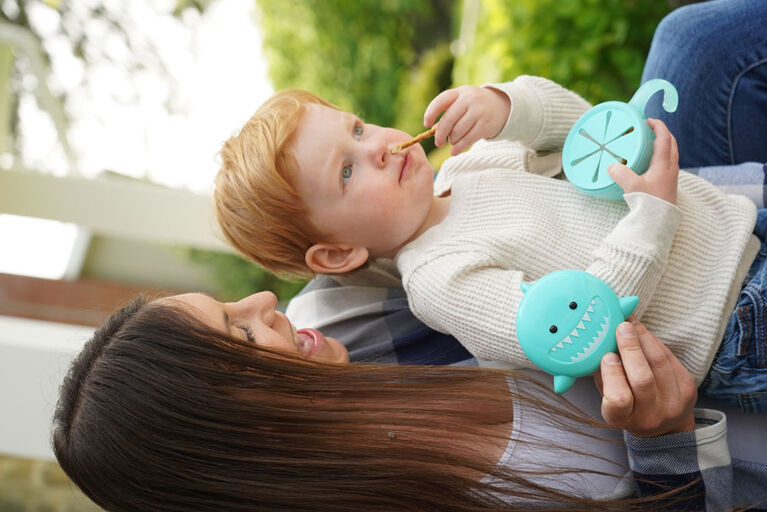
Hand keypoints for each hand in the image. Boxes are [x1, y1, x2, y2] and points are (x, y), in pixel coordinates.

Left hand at [423, 85, 509, 155]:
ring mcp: (478, 112)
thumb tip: (433, 130)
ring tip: (453, 142)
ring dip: (452, 140)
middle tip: (438, 143)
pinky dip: (459, 148)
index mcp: (460, 92)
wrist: (502, 106)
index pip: (441, 101)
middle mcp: (469, 99)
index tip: (426, 124)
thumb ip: (449, 111)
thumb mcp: (462, 101)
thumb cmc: (474, 106)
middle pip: (448, 120)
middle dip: (440, 134)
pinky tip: (454, 152)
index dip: (431, 113)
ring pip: (457, 131)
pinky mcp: (485, 125)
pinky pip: (467, 139)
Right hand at [593, 318, 696, 436]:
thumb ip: (603, 376)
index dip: (613, 375)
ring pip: (659, 364)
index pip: (619, 399)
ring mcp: (673, 403)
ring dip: (644, 339)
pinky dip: (655, 342)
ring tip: (631, 325)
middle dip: (631, 349)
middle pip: (642, 379)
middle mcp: (650, 415)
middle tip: (622, 327)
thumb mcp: (607, 398)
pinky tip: (643, 332)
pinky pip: (670, 358)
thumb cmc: (628, 407)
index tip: (607, 356)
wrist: (664, 426)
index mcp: (623, 419)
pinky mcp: (687, 388)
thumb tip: (598, 345)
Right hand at [607, 118, 679, 204]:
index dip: (658, 126)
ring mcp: (671, 177)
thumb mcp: (632, 186)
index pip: (664, 138)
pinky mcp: (668, 185)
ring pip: (670, 154)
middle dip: (662, 134)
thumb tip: (612, 166)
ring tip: (648, 145)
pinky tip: (648, 165)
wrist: (658, 223)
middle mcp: (671, 168)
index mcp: (664, 164)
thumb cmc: (648, 204)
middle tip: (649, 130)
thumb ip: (621, 173)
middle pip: (671, 144)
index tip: (648, 120)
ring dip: (662, 145)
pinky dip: (659, 158)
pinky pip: (666, 165)